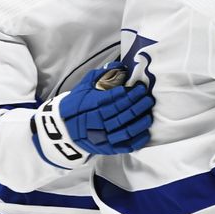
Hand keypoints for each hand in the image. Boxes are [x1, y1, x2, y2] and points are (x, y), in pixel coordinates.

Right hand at [32, 62, 153, 168]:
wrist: (65, 128)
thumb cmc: (77, 103)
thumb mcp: (85, 85)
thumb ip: (103, 74)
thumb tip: (121, 65)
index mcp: (92, 104)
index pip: (114, 99)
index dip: (129, 93)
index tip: (140, 87)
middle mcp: (98, 121)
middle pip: (123, 113)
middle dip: (138, 104)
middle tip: (148, 97)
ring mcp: (103, 137)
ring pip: (126, 130)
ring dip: (140, 122)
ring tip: (149, 114)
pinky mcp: (107, 148)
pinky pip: (125, 145)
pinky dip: (137, 140)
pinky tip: (146, 132)